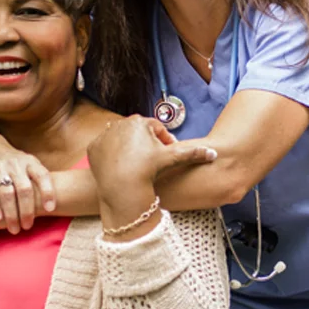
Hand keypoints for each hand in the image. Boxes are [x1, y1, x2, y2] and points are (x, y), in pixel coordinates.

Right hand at [0, 138, 52, 234]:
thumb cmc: (14, 163)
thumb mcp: (29, 165)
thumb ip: (39, 180)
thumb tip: (57, 202)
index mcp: (30, 162)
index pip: (43, 176)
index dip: (48, 192)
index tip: (50, 209)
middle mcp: (16, 164)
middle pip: (24, 189)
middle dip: (27, 210)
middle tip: (28, 226)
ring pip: (7, 193)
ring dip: (11, 213)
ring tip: (15, 228)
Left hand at [86, 115, 217, 199]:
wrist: (121, 187)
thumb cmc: (148, 170)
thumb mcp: (172, 159)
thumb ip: (193, 152)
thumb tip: (214, 153)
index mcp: (140, 122)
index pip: (156, 128)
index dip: (164, 141)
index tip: (166, 154)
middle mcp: (120, 124)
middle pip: (138, 133)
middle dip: (146, 144)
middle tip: (152, 162)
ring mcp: (105, 135)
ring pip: (121, 140)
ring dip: (129, 148)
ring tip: (137, 166)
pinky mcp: (93, 148)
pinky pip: (106, 149)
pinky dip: (112, 156)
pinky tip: (120, 168)